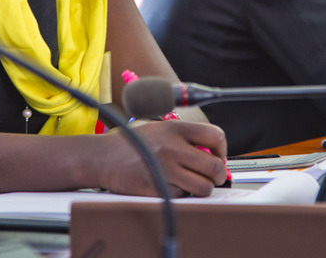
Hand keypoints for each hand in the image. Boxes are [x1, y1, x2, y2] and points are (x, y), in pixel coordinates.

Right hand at [97, 120, 226, 197]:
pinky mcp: (157, 189)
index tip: (218, 155)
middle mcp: (173, 147)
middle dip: (218, 175)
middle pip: (214, 166)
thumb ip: (185, 136)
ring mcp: (165, 169)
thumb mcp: (160, 128)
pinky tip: (171, 186)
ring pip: (204, 187)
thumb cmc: (132, 143)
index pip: (216, 135)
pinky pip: (183, 196)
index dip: (222, 149)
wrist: (102, 157)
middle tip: (212, 176)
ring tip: (194, 184)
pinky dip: (181, 195)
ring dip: (203, 188)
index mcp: (175, 129)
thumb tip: (213, 152)